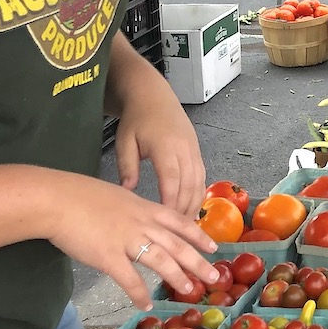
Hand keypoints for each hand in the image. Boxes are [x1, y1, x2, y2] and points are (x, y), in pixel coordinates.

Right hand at [49, 179, 218, 310]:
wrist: (58, 199)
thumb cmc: (82, 196)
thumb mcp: (118, 197)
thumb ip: (133, 211)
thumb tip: (141, 222)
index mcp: (145, 208)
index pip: (180, 222)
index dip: (198, 236)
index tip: (213, 247)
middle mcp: (142, 223)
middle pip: (177, 244)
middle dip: (198, 262)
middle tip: (214, 277)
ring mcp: (126, 239)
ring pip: (160, 260)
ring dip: (177, 276)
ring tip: (190, 290)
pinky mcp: (108, 256)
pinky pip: (129, 279)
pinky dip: (139, 293)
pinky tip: (145, 303)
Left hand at [114, 76, 206, 216]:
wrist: (154, 96)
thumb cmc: (137, 119)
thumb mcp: (125, 141)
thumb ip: (127, 167)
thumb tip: (128, 192)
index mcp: (165, 147)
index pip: (172, 179)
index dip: (171, 202)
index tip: (166, 221)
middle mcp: (184, 150)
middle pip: (189, 185)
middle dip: (184, 209)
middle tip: (176, 232)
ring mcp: (194, 150)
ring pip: (199, 182)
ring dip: (193, 204)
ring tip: (186, 227)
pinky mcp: (197, 152)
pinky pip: (201, 177)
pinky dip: (198, 194)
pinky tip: (191, 208)